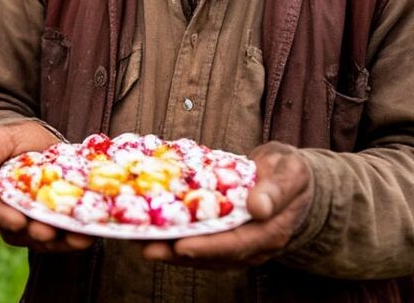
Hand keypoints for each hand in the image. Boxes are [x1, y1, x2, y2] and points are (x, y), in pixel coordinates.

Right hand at [0, 121, 94, 252]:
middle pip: (20, 232)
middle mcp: (9, 214)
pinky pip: (63, 234)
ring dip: (61, 242)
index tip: (18, 222)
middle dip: (36, 234)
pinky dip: (76, 236)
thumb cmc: (7, 140)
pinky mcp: (54, 221)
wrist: (27, 142)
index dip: (5, 218)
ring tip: (79, 238)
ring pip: (43, 239)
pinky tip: (91, 234)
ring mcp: (32, 221)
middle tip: (50, 232)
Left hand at [140, 141, 312, 267]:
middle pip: (211, 255)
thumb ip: (275, 189)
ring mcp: (237, 245)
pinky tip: (148, 231)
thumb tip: (258, 207)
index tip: (181, 245)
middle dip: (177, 252)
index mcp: (271, 231)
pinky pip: (196, 242)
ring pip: (200, 254)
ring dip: (168, 248)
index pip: (236, 245)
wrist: (289, 178)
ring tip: (137, 240)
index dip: (207, 247)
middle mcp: (253, 246)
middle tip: (146, 246)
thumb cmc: (287, 172)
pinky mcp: (222, 238)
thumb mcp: (289, 172)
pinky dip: (172, 239)